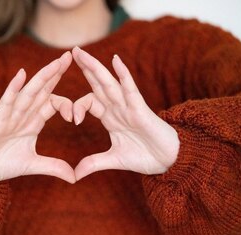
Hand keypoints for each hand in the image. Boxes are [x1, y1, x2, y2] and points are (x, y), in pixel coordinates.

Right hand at [0, 51, 75, 183]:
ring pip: (28, 92)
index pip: (53, 104)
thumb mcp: (32, 165)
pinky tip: (22, 75)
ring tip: (56, 62)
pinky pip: (6, 102)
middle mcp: (22, 114)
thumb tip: (74, 177)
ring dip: (42, 77)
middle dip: (55, 73)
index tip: (76, 118)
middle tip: (70, 55)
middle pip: (42, 90)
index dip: (67, 106)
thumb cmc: (1, 162)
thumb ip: (53, 167)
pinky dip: (14, 89)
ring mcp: (9, 115)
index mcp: (32, 121)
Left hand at [72, 46, 179, 179]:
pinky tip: (115, 61)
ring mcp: (128, 106)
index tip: (72, 119)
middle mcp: (117, 108)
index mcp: (110, 117)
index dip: (77, 107)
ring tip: (81, 53)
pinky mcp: (140, 109)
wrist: (168, 161)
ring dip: (95, 67)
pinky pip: (130, 89)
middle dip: (85, 68)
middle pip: (98, 84)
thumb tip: (75, 175)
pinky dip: (123, 75)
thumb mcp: (114, 160)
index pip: (89, 102)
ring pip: (109, 83)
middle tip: (72, 52)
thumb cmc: (145, 156)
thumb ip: (94, 163)